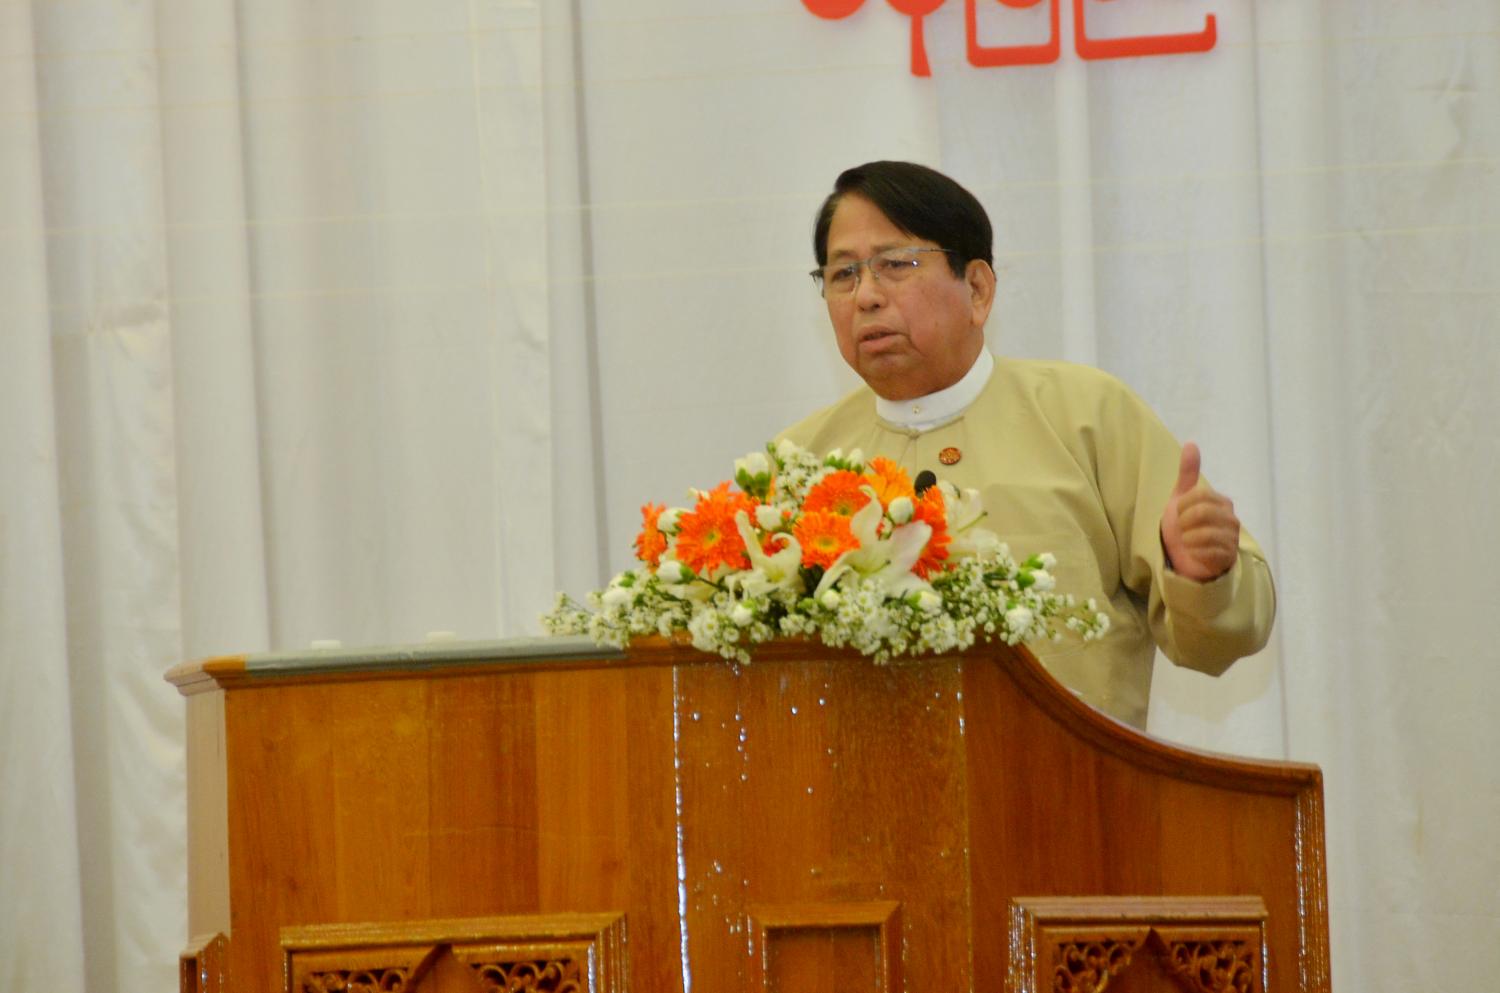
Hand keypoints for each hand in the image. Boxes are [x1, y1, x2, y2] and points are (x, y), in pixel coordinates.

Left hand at [1160, 442, 1239, 581]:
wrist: (1182, 558)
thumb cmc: (1184, 527)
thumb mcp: (1181, 498)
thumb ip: (1188, 473)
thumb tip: (1191, 443)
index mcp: (1222, 502)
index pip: (1200, 495)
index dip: (1182, 505)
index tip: (1179, 514)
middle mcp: (1231, 519)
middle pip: (1202, 513)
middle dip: (1184, 522)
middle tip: (1182, 530)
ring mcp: (1231, 539)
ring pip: (1205, 533)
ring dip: (1187, 539)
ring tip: (1187, 542)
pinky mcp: (1228, 558)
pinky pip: (1209, 552)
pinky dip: (1194, 552)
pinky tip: (1193, 553)